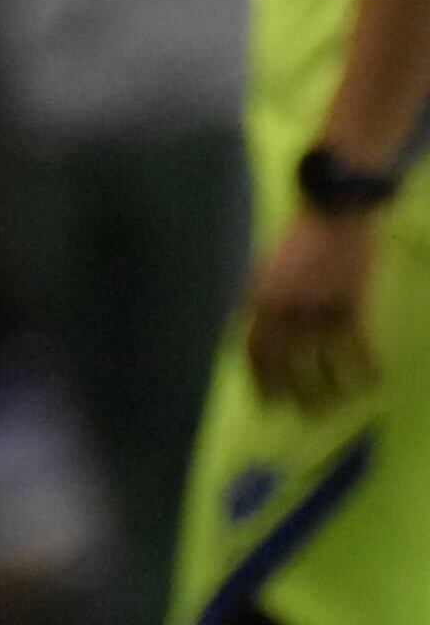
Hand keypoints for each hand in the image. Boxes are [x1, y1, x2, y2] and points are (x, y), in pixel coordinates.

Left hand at [249, 208, 385, 411]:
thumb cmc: (300, 238)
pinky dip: (364, 368)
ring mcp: (318, 308)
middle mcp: (284, 309)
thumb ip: (266, 302)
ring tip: (333, 407)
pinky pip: (357, 348)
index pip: (254, 350)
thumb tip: (263, 335)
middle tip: (298, 414)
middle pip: (284, 363)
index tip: (266, 401)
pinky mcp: (351, 304)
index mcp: (259, 298)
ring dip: (327, 389)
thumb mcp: (269, 270)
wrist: (333, 210)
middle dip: (290, 393)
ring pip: (321, 362)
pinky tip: (371, 384)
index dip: (260, 379)